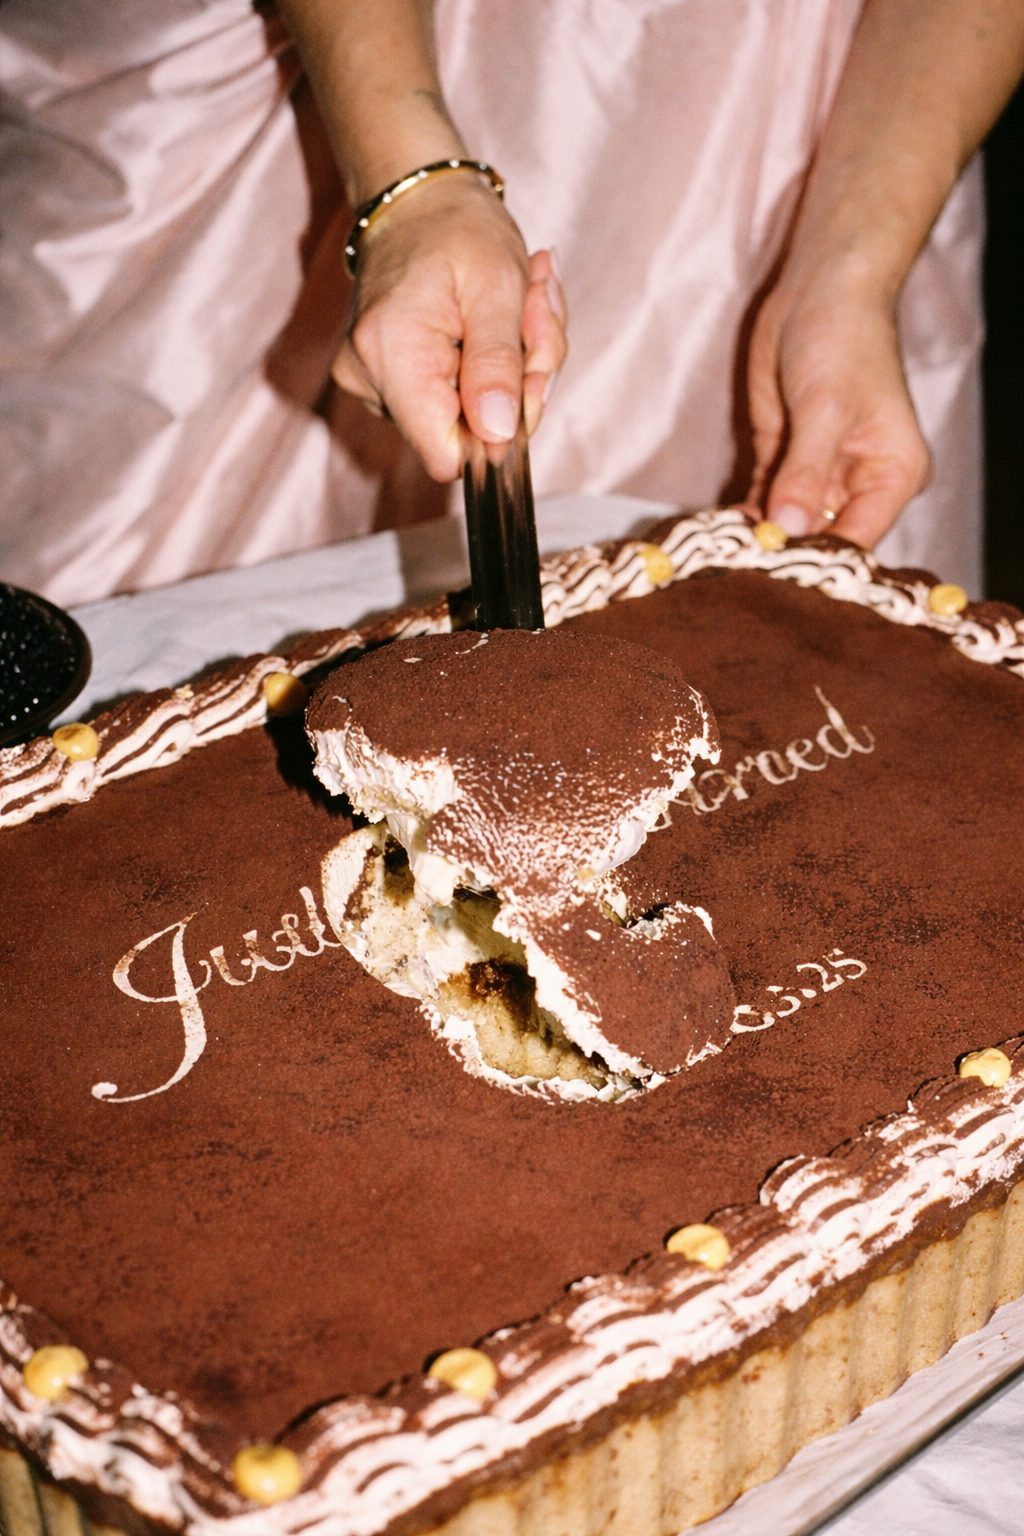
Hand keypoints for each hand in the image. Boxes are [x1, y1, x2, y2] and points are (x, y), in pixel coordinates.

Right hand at [331, 174, 566, 481]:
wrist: (418, 198)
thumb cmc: (459, 228)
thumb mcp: (498, 285)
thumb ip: (498, 365)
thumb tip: (498, 436)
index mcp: (391, 354)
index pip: (448, 454)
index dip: (500, 431)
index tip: (527, 375)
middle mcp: (368, 378)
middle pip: (465, 435)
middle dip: (518, 383)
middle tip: (535, 315)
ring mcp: (371, 382)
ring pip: (466, 416)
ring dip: (511, 367)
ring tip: (518, 303)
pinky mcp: (384, 380)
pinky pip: (453, 398)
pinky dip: (489, 364)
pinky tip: (493, 317)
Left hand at [745, 271, 930, 547]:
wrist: (821, 289)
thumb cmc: (843, 340)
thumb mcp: (825, 409)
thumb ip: (804, 472)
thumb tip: (787, 529)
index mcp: (891, 476)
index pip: (856, 540)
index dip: (817, 562)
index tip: (774, 578)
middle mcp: (859, 484)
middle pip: (820, 539)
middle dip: (782, 554)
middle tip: (738, 570)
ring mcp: (819, 475)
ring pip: (787, 524)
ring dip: (757, 537)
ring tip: (721, 556)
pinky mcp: (783, 460)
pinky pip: (763, 501)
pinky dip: (744, 516)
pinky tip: (718, 533)